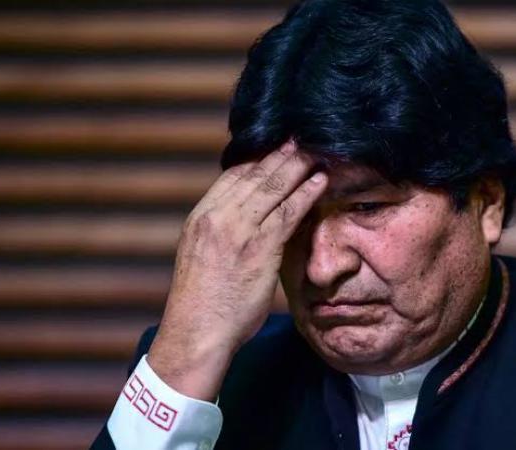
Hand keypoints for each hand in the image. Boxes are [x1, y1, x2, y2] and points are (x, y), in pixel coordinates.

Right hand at [147, 140, 326, 399]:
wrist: (196, 333)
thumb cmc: (201, 303)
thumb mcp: (201, 258)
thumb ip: (221, 235)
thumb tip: (244, 223)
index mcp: (201, 217)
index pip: (232, 176)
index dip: (258, 160)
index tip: (276, 147)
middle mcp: (217, 217)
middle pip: (254, 175)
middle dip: (280, 155)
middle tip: (300, 138)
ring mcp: (238, 231)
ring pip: (272, 188)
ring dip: (296, 166)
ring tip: (315, 150)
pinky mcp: (259, 249)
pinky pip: (287, 213)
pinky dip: (305, 194)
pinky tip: (319, 181)